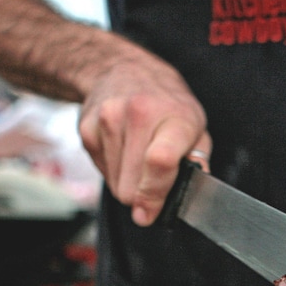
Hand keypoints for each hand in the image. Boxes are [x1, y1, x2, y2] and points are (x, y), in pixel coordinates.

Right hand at [78, 57, 211, 225]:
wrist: (127, 71)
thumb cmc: (169, 106)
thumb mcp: (196, 128)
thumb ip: (197, 163)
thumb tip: (190, 194)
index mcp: (174, 117)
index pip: (159, 162)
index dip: (153, 195)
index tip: (148, 214)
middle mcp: (139, 115)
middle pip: (130, 185)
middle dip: (141, 196)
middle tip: (153, 183)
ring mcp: (108, 119)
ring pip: (114, 184)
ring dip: (127, 182)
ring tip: (138, 157)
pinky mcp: (87, 127)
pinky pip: (101, 171)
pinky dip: (113, 170)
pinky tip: (123, 149)